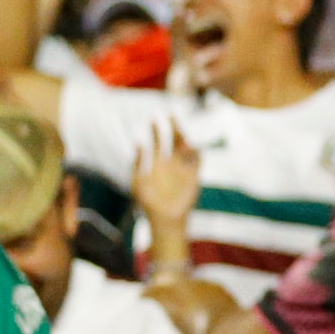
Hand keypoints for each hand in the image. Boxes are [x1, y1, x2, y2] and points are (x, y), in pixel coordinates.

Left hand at [130, 121, 200, 241]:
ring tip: (181, 134)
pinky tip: (194, 148)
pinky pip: (197, 163)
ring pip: (187, 149)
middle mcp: (172, 164)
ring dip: (185, 141)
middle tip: (172, 115)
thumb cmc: (148, 201)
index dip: (157, 130)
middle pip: (175, 141)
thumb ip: (139, 162)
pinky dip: (197, 155)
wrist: (164, 218)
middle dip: (174, 128)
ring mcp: (184, 170)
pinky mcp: (193, 178)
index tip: (155, 118)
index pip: (159, 142)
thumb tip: (139, 143)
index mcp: (158, 163)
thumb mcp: (137, 181)